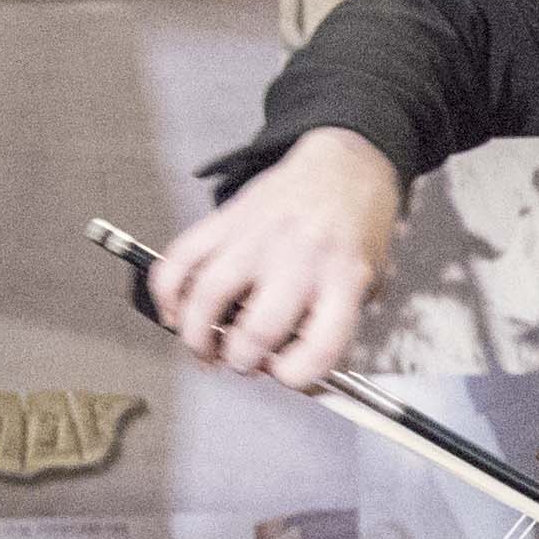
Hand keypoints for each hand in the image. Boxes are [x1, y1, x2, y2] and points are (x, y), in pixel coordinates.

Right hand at [147, 129, 402, 393]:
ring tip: (201, 346)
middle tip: (240, 361)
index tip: (283, 374)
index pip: (318, 351)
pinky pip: (180, 259)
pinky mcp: (226, 220)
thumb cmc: (357, 227)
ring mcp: (258, 238)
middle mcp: (299, 260)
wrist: (346, 161)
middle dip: (241, 361)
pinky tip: (175, 310)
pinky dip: (167, 293)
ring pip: (209, 298)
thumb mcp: (370, 277)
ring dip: (196, 335)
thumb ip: (337, 322)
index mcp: (343, 280)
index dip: (294, 377)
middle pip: (256, 332)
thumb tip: (287, 368)